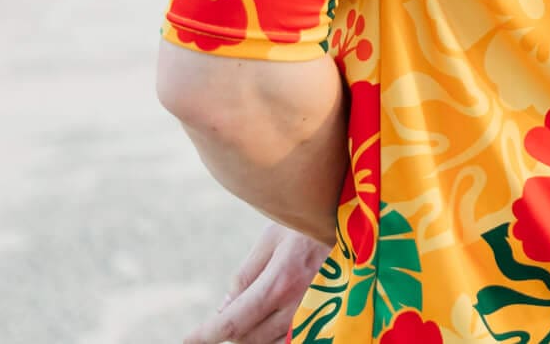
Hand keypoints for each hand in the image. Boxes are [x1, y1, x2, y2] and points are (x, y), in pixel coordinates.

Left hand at [183, 223, 329, 343]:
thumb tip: (225, 307)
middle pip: (249, 339)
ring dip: (253, 335)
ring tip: (251, 315)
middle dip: (231, 331)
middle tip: (228, 315)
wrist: (361, 218)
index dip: (205, 335)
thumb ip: (246, 274)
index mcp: (280, 281)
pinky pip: (294, 340)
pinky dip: (276, 336)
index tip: (188, 340)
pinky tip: (271, 323)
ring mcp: (318, 313)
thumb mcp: (273, 237)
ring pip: (270, 343)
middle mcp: (299, 304)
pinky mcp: (330, 317)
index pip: (233, 322)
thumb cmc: (312, 221)